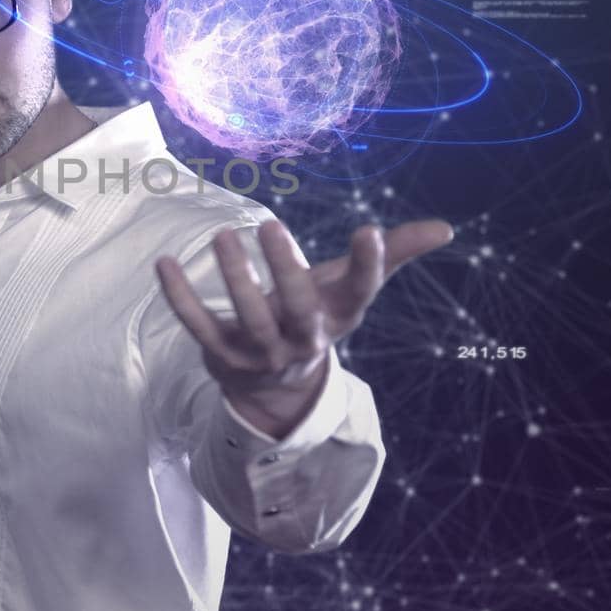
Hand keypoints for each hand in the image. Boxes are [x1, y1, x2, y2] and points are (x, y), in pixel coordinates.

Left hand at [155, 219, 453, 435]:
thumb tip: (446, 228)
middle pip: (299, 310)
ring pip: (249, 320)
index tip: (368, 231)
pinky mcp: (220, 356)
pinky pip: (198, 327)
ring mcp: (260, 352)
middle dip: (286, 271)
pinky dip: (179, 297)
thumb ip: (391, 255)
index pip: (360, 292)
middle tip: (269, 224)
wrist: (271, 386)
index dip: (368, 265)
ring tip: (223, 235)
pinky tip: (164, 263)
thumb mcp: (347, 288)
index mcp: (337, 317)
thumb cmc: (312, 315)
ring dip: (235, 279)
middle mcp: (302, 338)